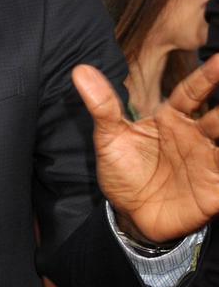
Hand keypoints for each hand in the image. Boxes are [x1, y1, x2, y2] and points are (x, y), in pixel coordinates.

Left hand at [72, 56, 218, 241]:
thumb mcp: (109, 139)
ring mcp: (208, 161)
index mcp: (172, 119)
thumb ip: (102, 106)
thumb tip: (80, 70)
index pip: (191, 92)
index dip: (206, 77)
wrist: (131, 216)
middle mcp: (195, 137)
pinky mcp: (215, 188)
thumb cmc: (123, 173)